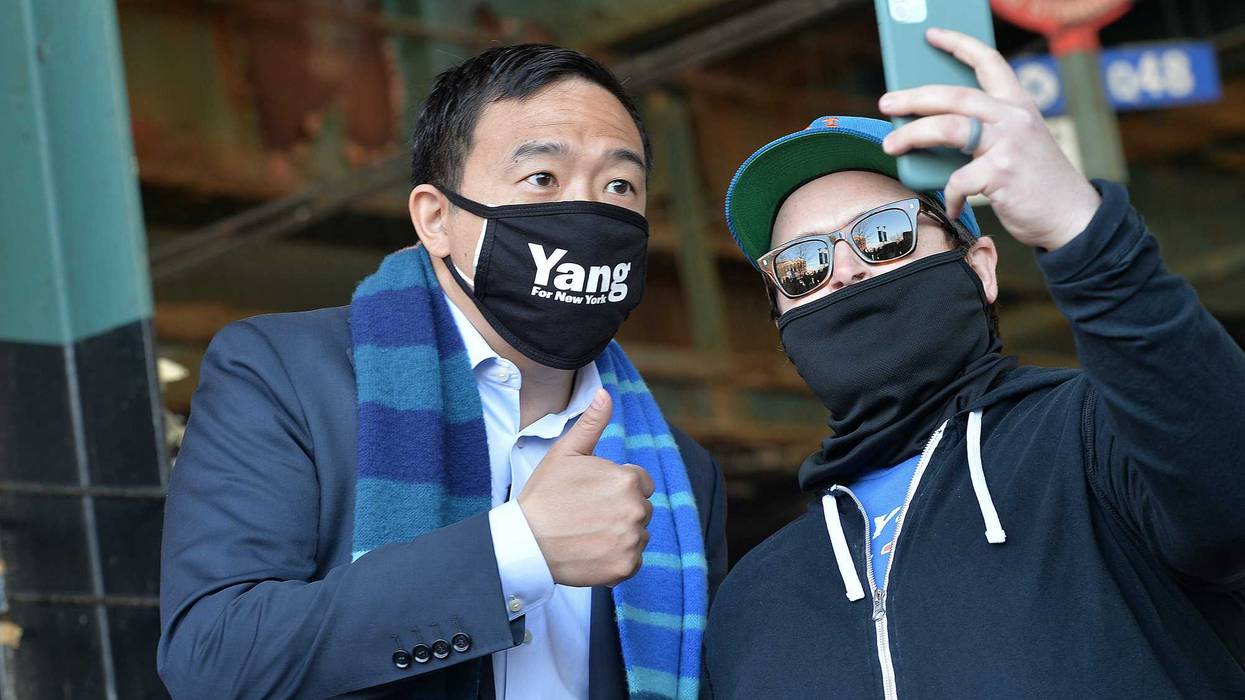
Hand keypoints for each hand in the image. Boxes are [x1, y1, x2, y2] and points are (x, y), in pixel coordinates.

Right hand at [518, 388, 654, 586]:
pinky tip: (592, 551)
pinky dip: (618, 559)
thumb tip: (606, 393)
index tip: (593, 495)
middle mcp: (636, 510)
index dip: (616, 487)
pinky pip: (633, 560)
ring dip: (620, 534)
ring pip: (638, 534)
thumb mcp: (566, 453)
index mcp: (627, 480)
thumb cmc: (545, 495)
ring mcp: (632, 540)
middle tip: (587, 515)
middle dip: (620, 510)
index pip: (640, 483)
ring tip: (588, 533)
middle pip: (641, 509)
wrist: (527, 542)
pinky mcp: (626, 567)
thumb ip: (592, 423)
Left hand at [878, 27, 1101, 250]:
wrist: (1073, 217)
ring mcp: (1010, 143)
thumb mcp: (1016, 144)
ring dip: (911, 135)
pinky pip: (958, 179)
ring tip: (890, 145)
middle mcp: (1015, 117)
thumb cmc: (1035, 182)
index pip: (989, 61)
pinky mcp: (1003, 173)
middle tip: (886, 102)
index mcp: (1019, 105)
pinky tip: (952, 207)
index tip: (931, 35)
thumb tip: (929, 131)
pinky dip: (949, 195)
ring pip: (948, 127)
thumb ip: (984, 132)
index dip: (959, 44)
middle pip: (954, 95)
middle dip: (913, 97)